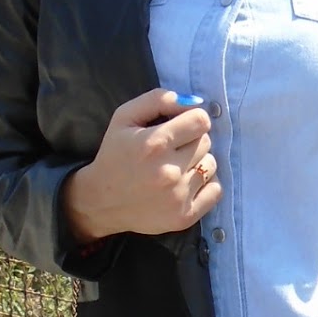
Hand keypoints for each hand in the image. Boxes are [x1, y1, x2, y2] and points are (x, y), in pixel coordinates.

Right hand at [63, 89, 221, 240]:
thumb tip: (194, 102)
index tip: (181, 127)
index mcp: (154, 144)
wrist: (101, 201)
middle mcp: (168, 171)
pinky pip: (216, 190)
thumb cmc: (115, 154)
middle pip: (206, 142)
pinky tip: (185, 184)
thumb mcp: (125, 117)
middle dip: (192, 141)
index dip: (192, 120)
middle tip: (172, 150)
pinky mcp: (184, 216)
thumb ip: (158, 100)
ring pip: (211, 164)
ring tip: (176, 167)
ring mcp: (177, 196)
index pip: (201, 121)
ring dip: (198, 163)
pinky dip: (205, 185)